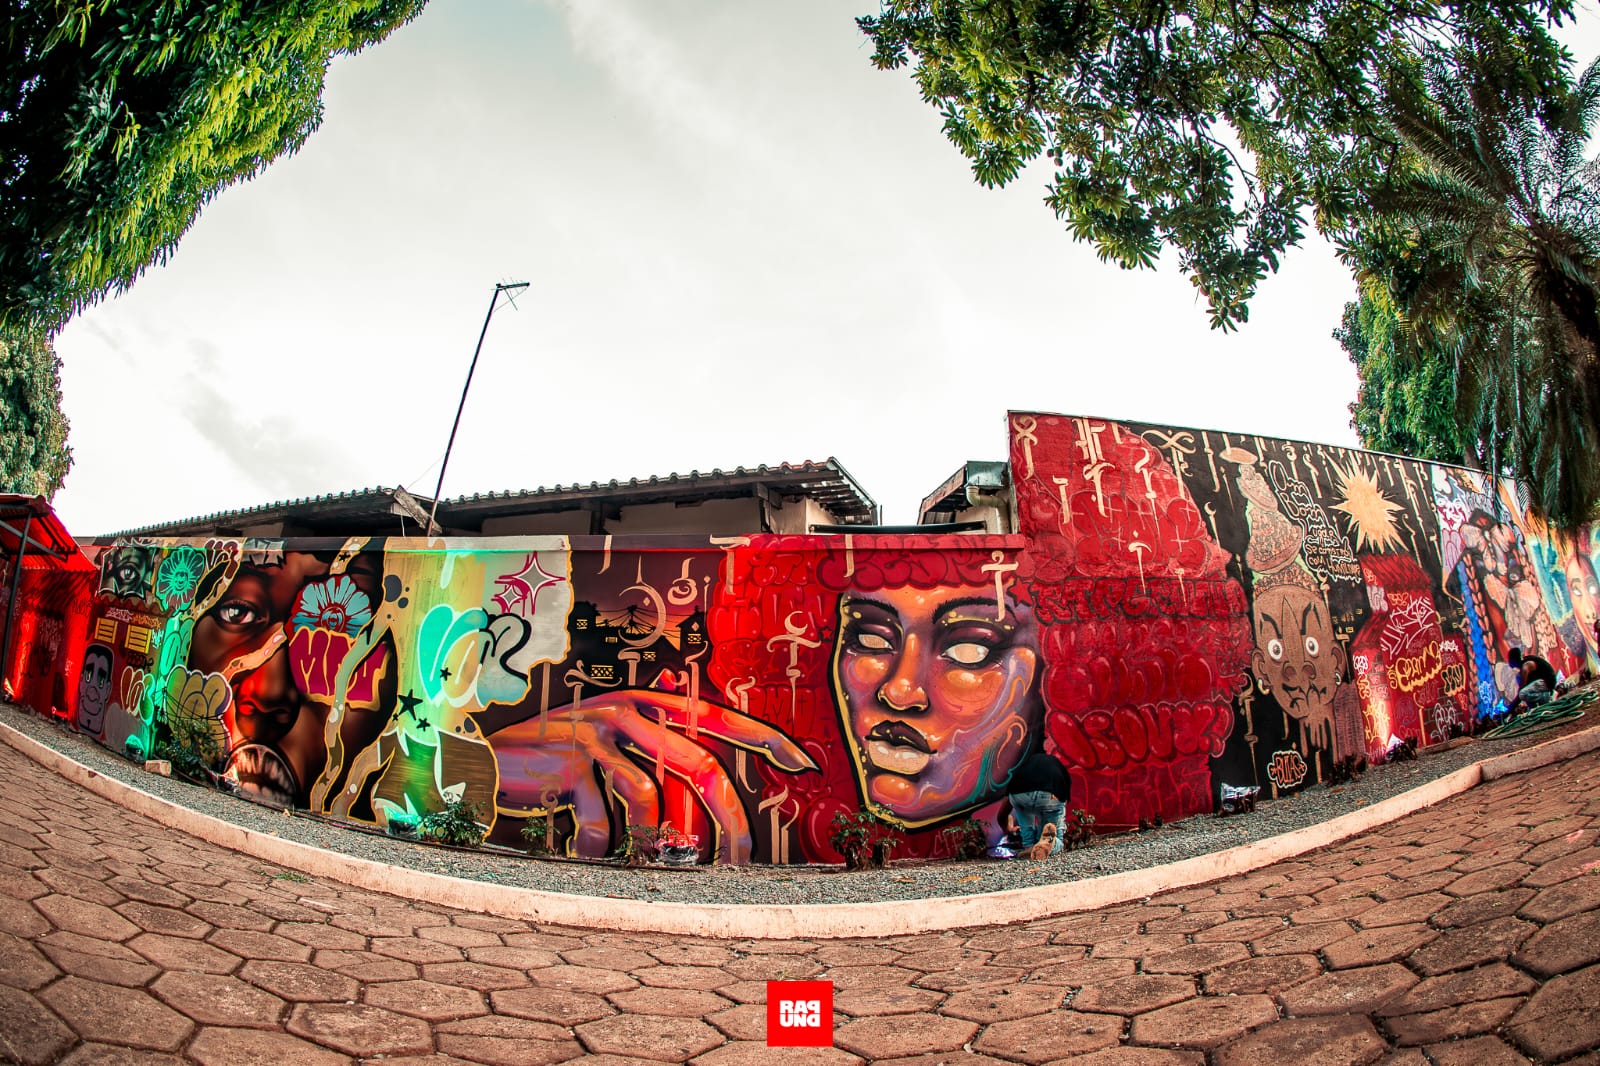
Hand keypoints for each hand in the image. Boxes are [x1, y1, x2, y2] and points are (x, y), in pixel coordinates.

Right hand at [492, 691, 815, 862]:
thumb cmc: (556, 762)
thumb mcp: (608, 745)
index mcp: (646, 703)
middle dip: (728, 819)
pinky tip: (585, 848)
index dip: (765, 739)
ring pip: (652, 800)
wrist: (483, 761)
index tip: (804, 762)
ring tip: (633, 854)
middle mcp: (627, 710)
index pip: (720, 716)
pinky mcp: (568, 762)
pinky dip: (600, 846)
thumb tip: (706, 801)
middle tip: (744, 858)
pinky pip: (605, 822)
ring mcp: (597, 734)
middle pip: (699, 766)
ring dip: (650, 841)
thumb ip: (654, 757)